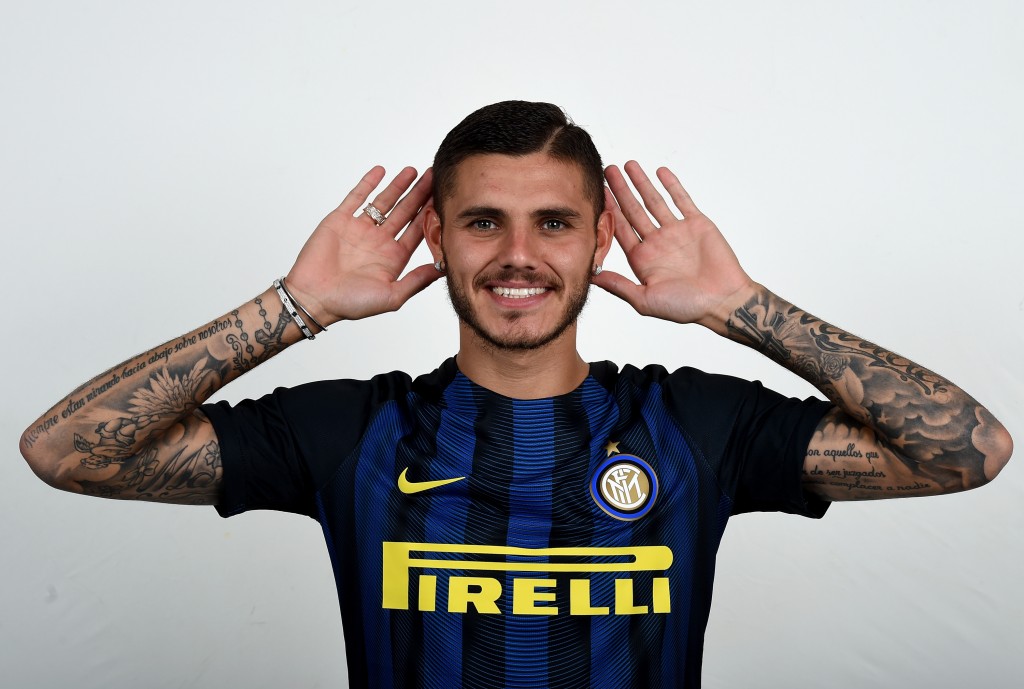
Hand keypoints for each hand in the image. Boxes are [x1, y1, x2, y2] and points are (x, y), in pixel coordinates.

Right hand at [285, 166, 441, 322]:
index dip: (429, 214)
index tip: (442, 198)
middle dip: (419, 194)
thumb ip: (417, 281)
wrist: (313, 298)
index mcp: (393, 257)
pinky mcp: (340, 220)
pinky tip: (381, 171)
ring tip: (412, 170)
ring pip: (383, 202)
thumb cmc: (350, 303)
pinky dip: (368, 183)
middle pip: (404, 212)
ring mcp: (359, 229)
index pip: (417, 230)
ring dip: (398, 186)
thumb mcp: (391, 297)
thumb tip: (443, 269)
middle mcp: (378, 241)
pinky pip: (356, 197)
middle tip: (432, 176)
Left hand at [594, 162, 755, 331]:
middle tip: (607, 170)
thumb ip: (619, 286)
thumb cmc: (686, 306)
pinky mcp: (697, 224)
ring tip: (629, 165)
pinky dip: (672, 185)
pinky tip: (660, 171)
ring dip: (642, 183)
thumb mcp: (645, 300)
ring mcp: (676, 232)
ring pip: (654, 201)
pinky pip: (682, 200)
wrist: (724, 301)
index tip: (597, 193)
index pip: (620, 229)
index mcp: (642, 259)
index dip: (608, 210)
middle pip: (633, 210)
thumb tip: (591, 276)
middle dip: (620, 190)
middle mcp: (657, 243)